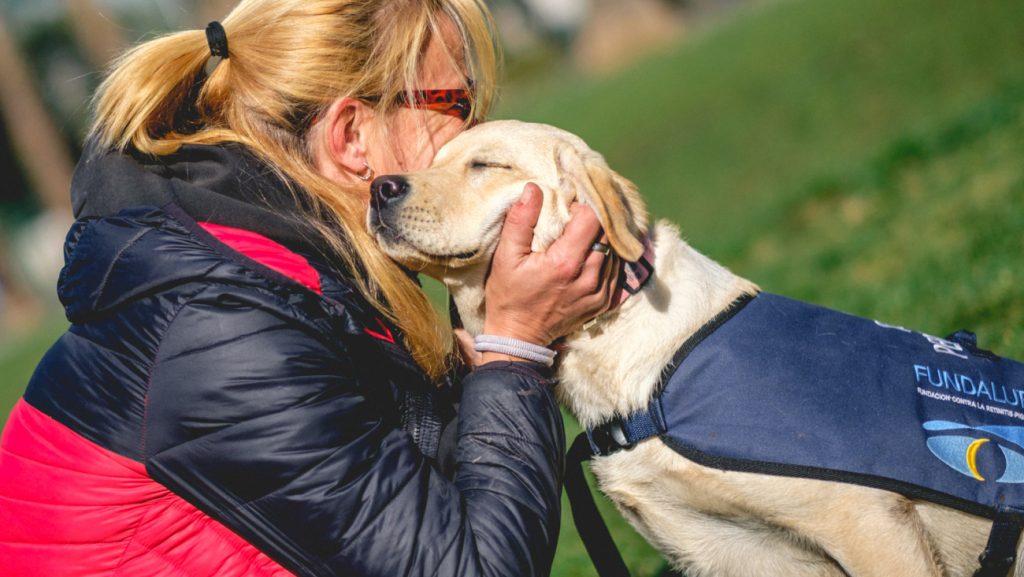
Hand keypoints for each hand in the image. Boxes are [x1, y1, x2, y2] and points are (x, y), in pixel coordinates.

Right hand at [481, 183, 618, 359]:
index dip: (582, 205)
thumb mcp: (506, 256)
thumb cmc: (509, 295)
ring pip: (614, 251)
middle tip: (579, 214)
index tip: (569, 204)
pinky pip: (615, 272)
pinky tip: (590, 254)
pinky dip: (606, 258)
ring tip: (584, 233)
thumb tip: (534, 189)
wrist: (519, 337)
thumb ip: (521, 221)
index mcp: (566, 263)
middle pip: (607, 233)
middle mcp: (589, 278)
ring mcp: (599, 293)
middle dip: (595, 219)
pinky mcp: (603, 303)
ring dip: (602, 238)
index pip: (591, 218)